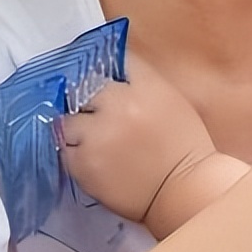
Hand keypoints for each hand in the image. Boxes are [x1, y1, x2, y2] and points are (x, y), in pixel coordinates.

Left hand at [59, 53, 217, 229]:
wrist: (183, 191)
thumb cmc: (186, 148)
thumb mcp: (175, 104)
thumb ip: (147, 87)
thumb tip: (119, 79)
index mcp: (148, 88)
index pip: (119, 61)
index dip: (111, 67)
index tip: (109, 76)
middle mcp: (119, 105)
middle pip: (85, 87)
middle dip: (90, 100)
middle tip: (100, 114)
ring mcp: (96, 134)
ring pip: (69, 120)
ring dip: (79, 128)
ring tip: (96, 141)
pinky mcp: (82, 162)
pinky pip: (65, 149)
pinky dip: (77, 153)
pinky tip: (95, 159)